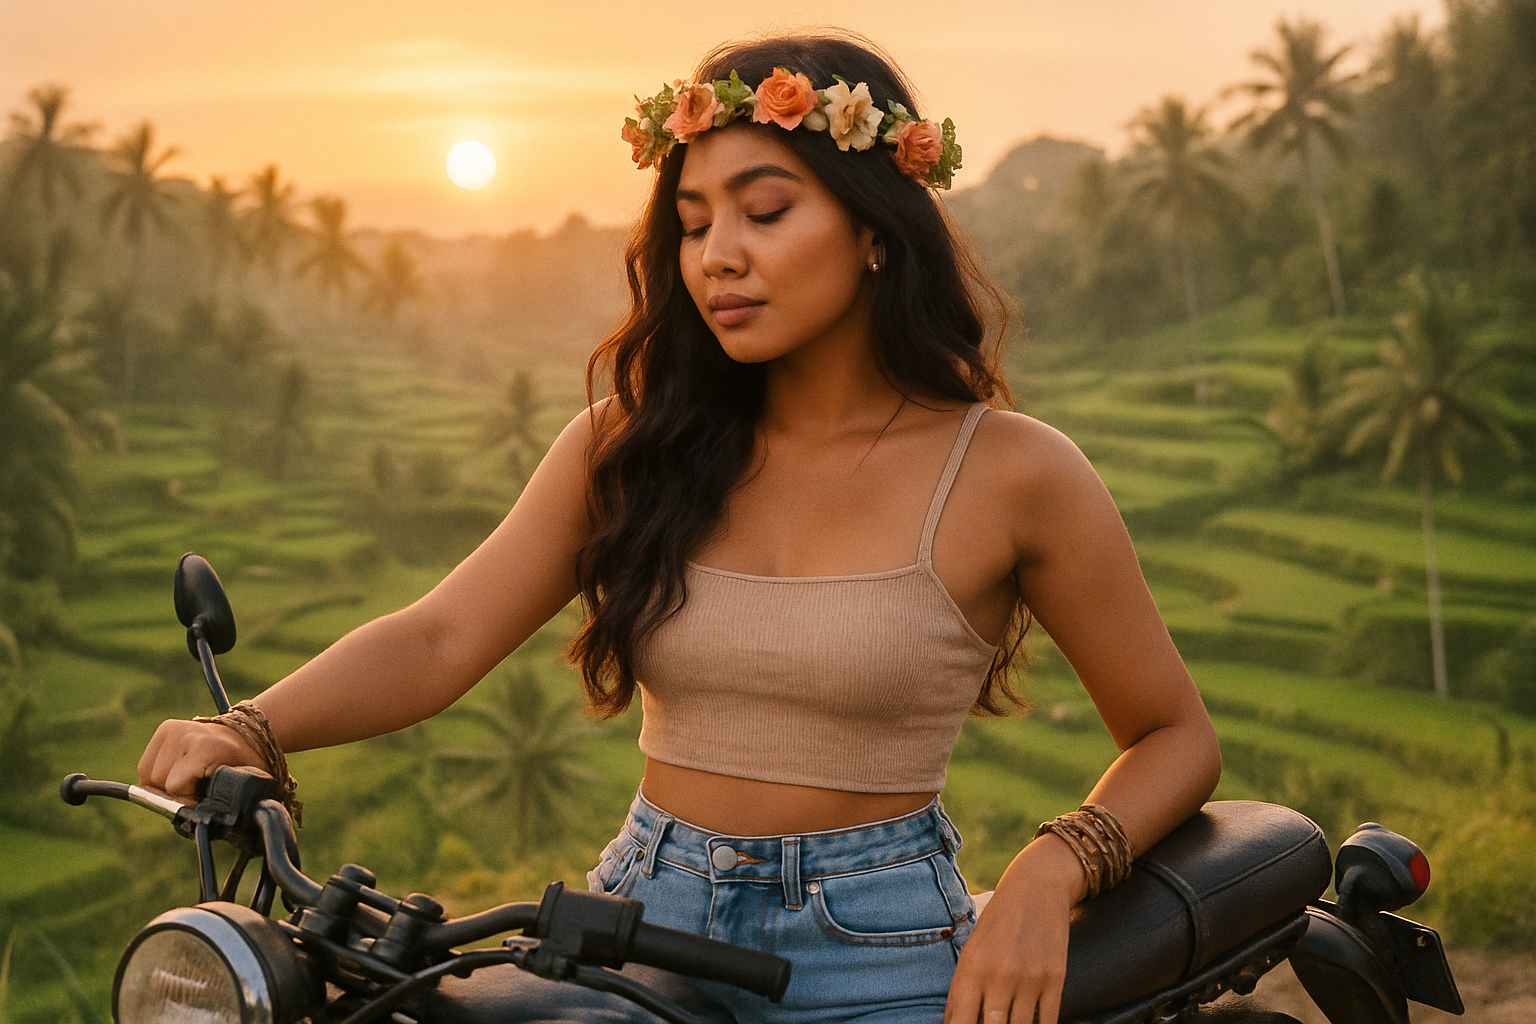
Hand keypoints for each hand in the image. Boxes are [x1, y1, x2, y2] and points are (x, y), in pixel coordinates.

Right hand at [137, 718, 266, 800]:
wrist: (247, 735)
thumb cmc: (243, 765)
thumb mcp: (240, 786)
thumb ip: (220, 805)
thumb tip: (198, 825)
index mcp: (207, 748)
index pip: (175, 786)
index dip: (187, 800)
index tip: (204, 799)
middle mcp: (186, 734)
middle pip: (159, 782)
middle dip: (177, 793)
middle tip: (198, 788)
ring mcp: (173, 729)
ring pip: (149, 777)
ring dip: (165, 786)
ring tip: (189, 779)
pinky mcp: (164, 729)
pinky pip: (145, 767)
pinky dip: (156, 777)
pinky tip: (177, 772)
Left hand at [944, 835, 1084, 1023]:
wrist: (1037, 886)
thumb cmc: (998, 921)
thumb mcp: (972, 950)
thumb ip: (961, 990)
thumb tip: (951, 1023)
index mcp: (971, 968)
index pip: (960, 1022)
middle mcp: (999, 975)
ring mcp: (1029, 979)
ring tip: (1009, 1022)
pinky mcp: (1055, 978)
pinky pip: (1049, 1022)